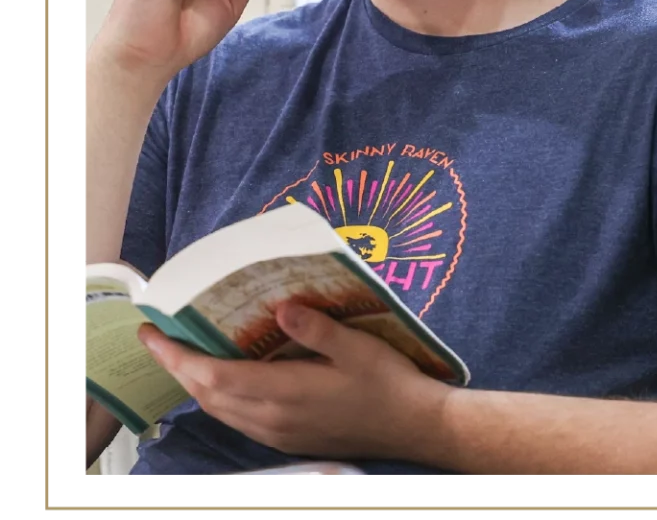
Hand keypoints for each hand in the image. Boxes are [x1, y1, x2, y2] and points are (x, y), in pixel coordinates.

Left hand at [137, 304, 451, 461]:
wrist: (413, 427)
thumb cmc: (387, 382)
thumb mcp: (358, 346)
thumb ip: (317, 328)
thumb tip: (281, 307)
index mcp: (287, 393)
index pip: (216, 378)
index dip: (179, 358)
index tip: (154, 334)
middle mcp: (274, 419)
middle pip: (208, 396)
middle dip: (176, 367)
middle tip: (157, 337)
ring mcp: (278, 433)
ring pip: (219, 411)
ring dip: (194, 383)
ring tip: (181, 353)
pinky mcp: (286, 438)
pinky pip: (236, 419)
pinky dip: (216, 397)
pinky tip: (221, 378)